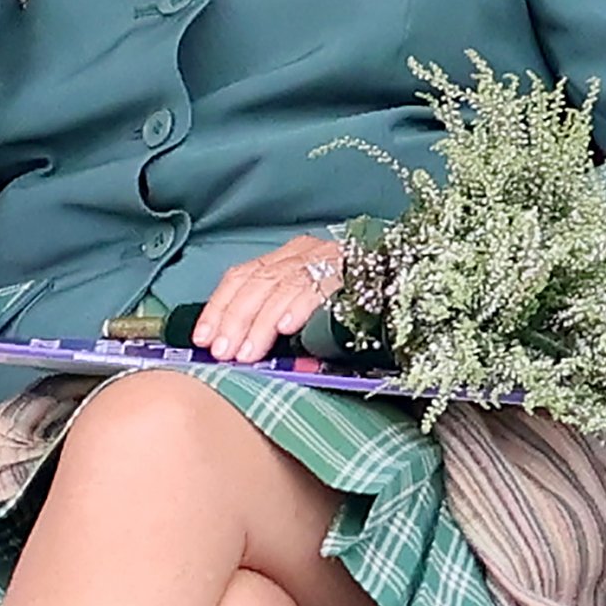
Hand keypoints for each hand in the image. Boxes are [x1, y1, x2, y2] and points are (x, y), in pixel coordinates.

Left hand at [192, 236, 343, 363]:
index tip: (203, 338)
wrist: (403, 278)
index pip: (241, 275)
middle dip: (235, 320)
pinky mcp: (353, 270)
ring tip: (248, 353)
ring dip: (260, 323)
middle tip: (223, 353)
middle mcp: (304, 252)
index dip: (219, 306)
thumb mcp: (303, 302)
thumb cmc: (351, 300)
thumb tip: (235, 346)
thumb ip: (274, 313)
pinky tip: (287, 328)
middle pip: (257, 282)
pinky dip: (300, 306)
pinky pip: (320, 286)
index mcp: (288, 256)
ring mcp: (328, 258)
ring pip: (282, 286)